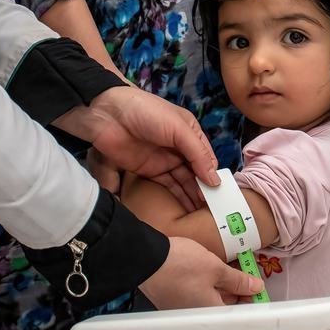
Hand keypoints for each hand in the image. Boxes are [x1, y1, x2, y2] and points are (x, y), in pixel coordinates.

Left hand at [53, 87, 217, 208]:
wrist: (108, 114)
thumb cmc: (148, 113)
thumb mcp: (179, 129)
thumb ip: (197, 154)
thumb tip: (214, 180)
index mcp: (190, 132)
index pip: (207, 158)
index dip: (214, 175)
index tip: (221, 195)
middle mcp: (180, 147)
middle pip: (197, 172)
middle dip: (206, 189)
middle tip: (216, 211)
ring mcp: (164, 160)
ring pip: (184, 182)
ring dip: (194, 196)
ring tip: (205, 215)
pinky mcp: (149, 171)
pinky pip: (168, 186)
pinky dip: (178, 197)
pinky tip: (188, 210)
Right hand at [139, 237, 263, 307]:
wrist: (146, 259)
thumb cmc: (182, 264)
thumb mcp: (216, 268)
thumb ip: (238, 280)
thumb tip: (256, 288)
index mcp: (211, 313)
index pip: (239, 313)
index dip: (251, 299)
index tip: (256, 285)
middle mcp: (197, 317)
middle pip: (224, 309)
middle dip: (236, 291)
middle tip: (244, 272)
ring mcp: (183, 311)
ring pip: (210, 301)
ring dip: (221, 287)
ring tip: (228, 268)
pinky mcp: (173, 302)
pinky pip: (196, 297)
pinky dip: (206, 286)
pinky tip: (208, 271)